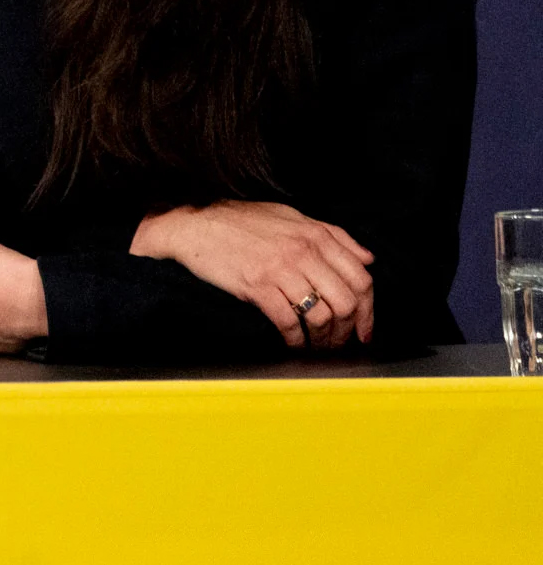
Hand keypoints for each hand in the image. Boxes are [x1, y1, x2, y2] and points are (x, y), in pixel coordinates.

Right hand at [131, 201, 374, 349]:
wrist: (195, 224)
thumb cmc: (240, 221)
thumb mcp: (290, 216)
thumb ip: (333, 235)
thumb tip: (368, 258)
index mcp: (315, 235)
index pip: (360, 278)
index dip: (369, 310)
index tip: (364, 329)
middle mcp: (303, 250)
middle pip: (347, 301)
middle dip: (349, 330)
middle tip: (341, 343)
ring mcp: (281, 268)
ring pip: (321, 315)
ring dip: (324, 340)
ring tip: (318, 348)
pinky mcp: (258, 285)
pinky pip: (289, 321)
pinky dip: (296, 340)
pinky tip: (294, 344)